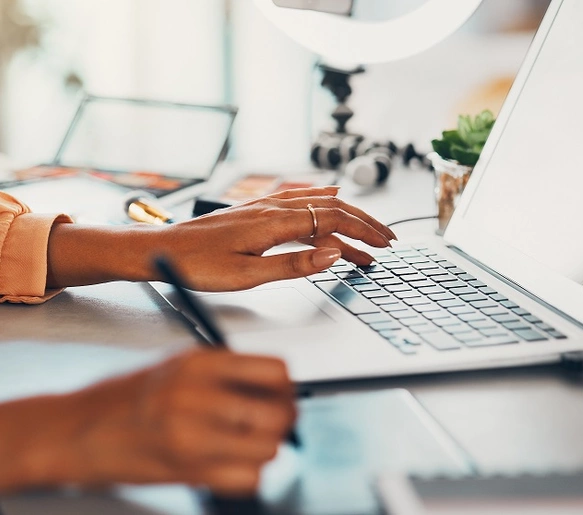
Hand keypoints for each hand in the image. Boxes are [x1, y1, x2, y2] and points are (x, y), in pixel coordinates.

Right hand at [0, 350, 295, 495]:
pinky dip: (246, 475)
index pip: (276, 371)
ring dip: (266, 449)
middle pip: (279, 413)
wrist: (79, 428)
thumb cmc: (132, 394)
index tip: (283, 394)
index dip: (287, 386)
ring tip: (247, 443)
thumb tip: (279, 386)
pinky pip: (247, 479)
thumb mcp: (181, 364)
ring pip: (268, 449)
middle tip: (274, 423)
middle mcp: (198, 395)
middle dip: (284, 421)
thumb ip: (228, 372)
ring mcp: (191, 435)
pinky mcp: (185, 470)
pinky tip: (229, 463)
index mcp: (202, 362)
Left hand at [159, 186, 396, 290]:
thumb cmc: (198, 264)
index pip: (331, 221)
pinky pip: (297, 201)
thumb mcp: (247, 275)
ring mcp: (263, 207)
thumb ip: (292, 264)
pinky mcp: (254, 211)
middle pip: (330, 209)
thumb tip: (332, 254)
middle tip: (386, 239)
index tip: (383, 244)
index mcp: (274, 224)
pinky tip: (327, 197)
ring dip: (344, 217)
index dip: (361, 231)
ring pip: (315, 206)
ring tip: (364, 233)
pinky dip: (320, 202)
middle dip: (362, 223)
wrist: (161, 248)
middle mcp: (272, 209)